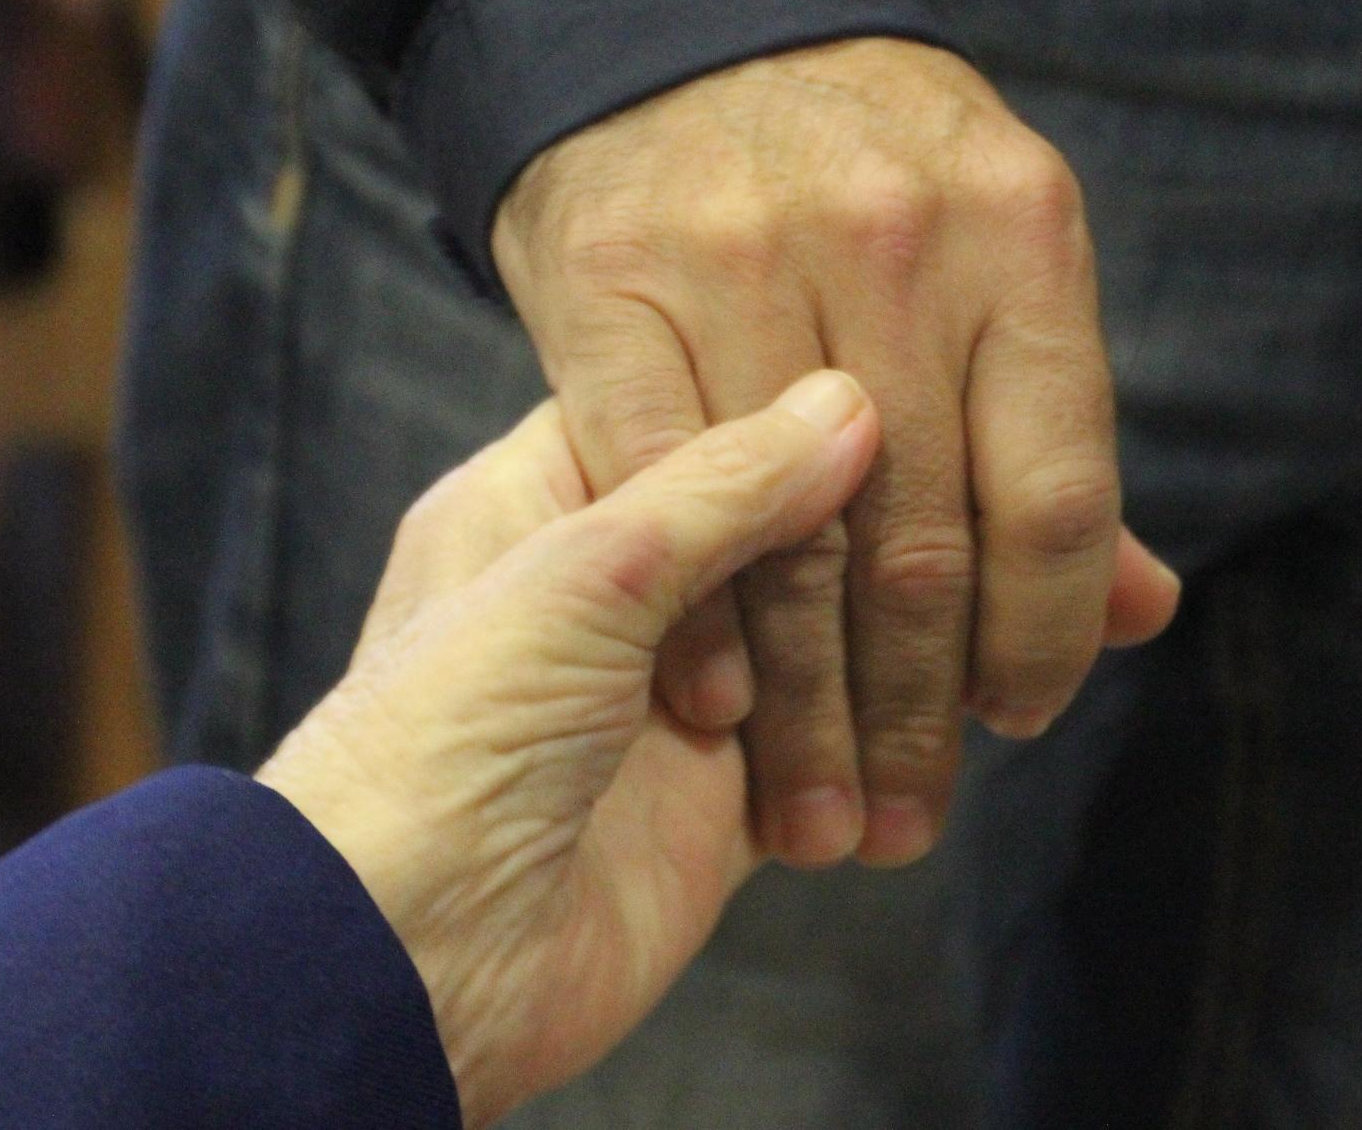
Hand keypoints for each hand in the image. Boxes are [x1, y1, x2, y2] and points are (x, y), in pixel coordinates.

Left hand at [257, 372, 880, 1128]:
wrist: (409, 960)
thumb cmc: (447, 741)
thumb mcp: (584, 575)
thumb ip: (720, 487)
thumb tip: (846, 401)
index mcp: (539, 500)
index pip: (688, 416)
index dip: (786, 422)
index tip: (887, 407)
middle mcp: (603, 593)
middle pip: (769, 534)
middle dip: (851, 548)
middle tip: (938, 537)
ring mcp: (662, 704)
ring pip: (812, 648)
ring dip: (875, 662)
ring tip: (952, 644)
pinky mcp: (709, 810)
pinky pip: (823, 762)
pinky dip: (876, 757)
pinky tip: (940, 732)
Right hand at [491, 36, 1180, 868]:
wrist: (675, 31)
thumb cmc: (857, 178)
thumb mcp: (988, 258)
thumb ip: (1043, 436)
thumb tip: (1140, 614)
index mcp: (1022, 236)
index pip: (1056, 496)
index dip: (1044, 641)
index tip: (1012, 724)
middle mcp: (896, 242)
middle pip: (923, 542)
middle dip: (917, 715)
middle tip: (905, 826)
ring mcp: (744, 257)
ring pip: (790, 537)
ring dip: (807, 709)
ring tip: (816, 817)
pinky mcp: (610, 282)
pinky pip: (656, 482)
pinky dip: (692, 612)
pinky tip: (717, 707)